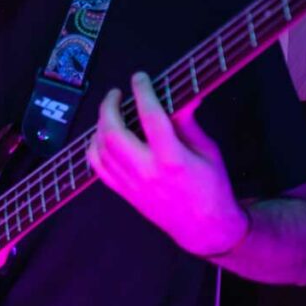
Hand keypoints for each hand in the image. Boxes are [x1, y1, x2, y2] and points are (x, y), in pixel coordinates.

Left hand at [86, 72, 249, 256]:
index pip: (150, 116)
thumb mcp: (209, 151)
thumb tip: (183, 95)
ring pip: (99, 147)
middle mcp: (146, 170)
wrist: (204, 228)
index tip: (140, 77)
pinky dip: (93, 146)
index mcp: (172, 159)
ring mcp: (130, 182)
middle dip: (109, 106)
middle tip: (117, 93)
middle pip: (112, 132)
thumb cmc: (212, 187)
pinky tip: (101, 135)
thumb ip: (188, 123)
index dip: (142, 91)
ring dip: (100, 124)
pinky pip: (96, 165)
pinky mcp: (121, 191)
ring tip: (110, 111)